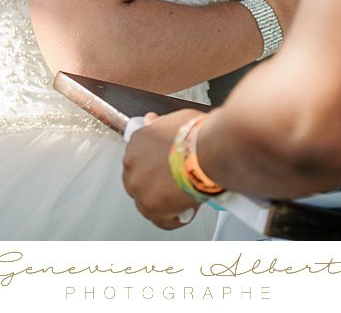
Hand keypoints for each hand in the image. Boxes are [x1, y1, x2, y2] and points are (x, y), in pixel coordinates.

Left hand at [122, 109, 207, 230]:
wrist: (209, 149)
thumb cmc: (198, 134)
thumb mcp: (175, 119)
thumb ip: (159, 125)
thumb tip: (151, 120)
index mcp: (137, 141)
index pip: (138, 160)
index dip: (154, 167)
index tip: (166, 170)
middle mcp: (132, 163)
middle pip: (139, 182)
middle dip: (156, 186)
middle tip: (177, 185)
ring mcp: (139, 186)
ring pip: (148, 203)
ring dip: (165, 203)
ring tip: (185, 198)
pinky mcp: (151, 206)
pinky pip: (163, 220)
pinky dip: (176, 219)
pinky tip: (188, 210)